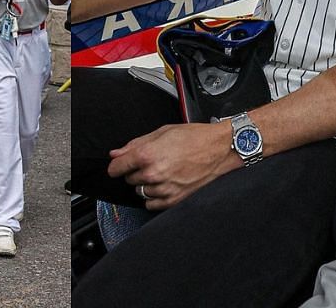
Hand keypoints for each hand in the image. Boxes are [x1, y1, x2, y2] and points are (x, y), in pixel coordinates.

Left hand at [106, 122, 238, 209]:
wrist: (220, 149)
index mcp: (148, 154)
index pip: (117, 167)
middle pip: (129, 179)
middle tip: (152, 162)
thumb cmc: (195, 138)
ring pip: (140, 191)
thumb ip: (136, 144)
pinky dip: (154, 196)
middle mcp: (154, 174)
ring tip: (162, 171)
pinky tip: (165, 184)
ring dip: (146, 184)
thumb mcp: (162, 132)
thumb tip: (116, 153)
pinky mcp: (174, 200)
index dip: (116, 166)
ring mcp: (164, 189)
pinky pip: (151, 204)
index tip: (117, 166)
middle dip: (136, 171)